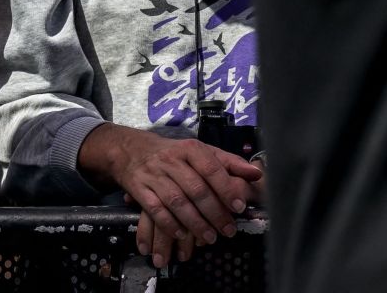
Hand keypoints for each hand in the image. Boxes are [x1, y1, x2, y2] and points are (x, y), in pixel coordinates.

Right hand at [79, 123, 260, 268]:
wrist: (129, 149)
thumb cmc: (172, 153)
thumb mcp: (199, 150)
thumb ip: (228, 162)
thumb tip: (256, 174)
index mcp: (190, 149)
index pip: (211, 168)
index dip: (225, 189)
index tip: (238, 207)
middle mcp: (171, 160)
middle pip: (196, 189)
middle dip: (214, 213)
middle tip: (228, 231)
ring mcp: (154, 175)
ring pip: (177, 202)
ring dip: (195, 223)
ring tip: (209, 238)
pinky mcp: (139, 188)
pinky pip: (155, 209)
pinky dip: (169, 223)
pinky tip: (181, 234)